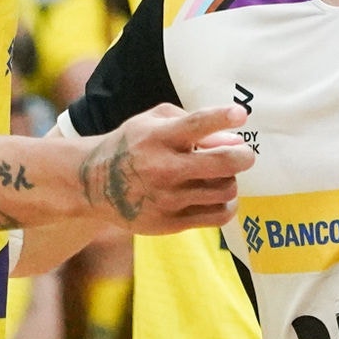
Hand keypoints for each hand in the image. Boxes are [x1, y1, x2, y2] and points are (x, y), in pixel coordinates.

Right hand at [80, 104, 254, 234]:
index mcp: (158, 137)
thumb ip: (192, 122)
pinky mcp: (170, 224)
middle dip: (243, 156)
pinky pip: (218, 216)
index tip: (241, 114)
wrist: (94, 184)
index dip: (221, 118)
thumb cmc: (133, 145)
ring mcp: (167, 199)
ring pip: (225, 190)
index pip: (195, 125)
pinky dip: (227, 204)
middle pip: (222, 164)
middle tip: (244, 155)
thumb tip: (234, 139)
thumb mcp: (153, 122)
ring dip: (231, 180)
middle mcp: (163, 168)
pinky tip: (218, 196)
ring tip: (221, 175)